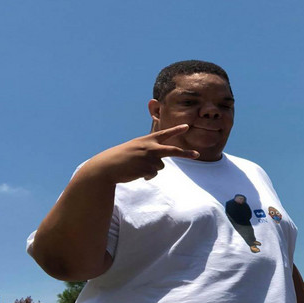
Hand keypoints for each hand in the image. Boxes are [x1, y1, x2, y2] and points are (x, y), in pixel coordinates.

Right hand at [81, 125, 199, 183]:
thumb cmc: (120, 158)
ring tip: (137, 167)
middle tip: (197, 154)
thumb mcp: (134, 148)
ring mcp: (149, 158)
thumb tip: (160, 164)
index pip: (164, 133)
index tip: (187, 126)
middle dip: (186, 153)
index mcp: (146, 140)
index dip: (176, 130)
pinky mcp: (147, 169)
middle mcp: (150, 147)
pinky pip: (153, 174)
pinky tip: (136, 173)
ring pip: (160, 166)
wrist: (106, 167)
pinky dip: (147, 176)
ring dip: (151, 169)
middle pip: (173, 150)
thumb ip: (148, 150)